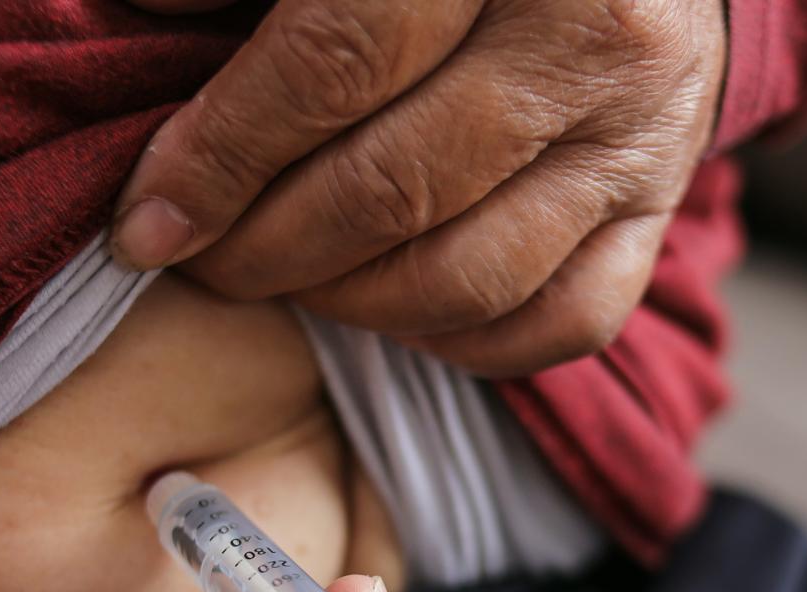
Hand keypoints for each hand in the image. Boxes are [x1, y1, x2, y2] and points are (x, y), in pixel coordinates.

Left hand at [114, 0, 726, 373]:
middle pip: (393, 188)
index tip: (149, 219)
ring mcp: (641, 131)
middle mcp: (592, 33)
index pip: (333, 65)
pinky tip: (392, 309)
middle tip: (201, 260)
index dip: (223, 154)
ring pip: (470, 275)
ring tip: (282, 278)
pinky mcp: (660, 203)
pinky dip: (461, 343)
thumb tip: (146, 9)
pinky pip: (560, 321)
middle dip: (266, 250)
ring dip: (348, 304)